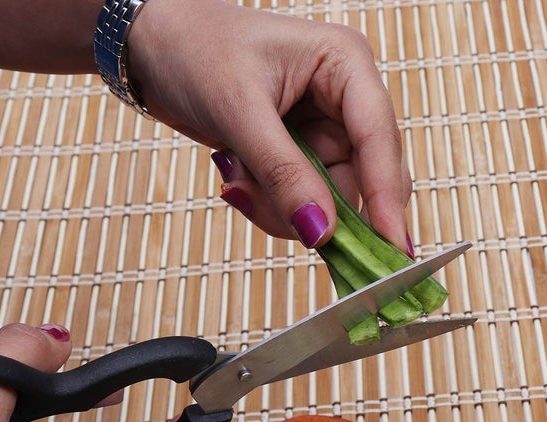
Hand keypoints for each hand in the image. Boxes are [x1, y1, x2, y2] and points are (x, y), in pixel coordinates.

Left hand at [128, 0, 412, 250]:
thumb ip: (284, 175)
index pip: (380, 141)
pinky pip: (299, 203)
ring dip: (278, 205)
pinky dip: (267, 203)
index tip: (393, 247)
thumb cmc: (194, 50)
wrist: (152, 48)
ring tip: (235, 176)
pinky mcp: (298, 156)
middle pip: (359, 181)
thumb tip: (322, 232)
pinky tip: (236, 175)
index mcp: (345, 66)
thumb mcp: (240, 111)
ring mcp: (322, 132)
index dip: (387, 198)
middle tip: (257, 199)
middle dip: (311, 205)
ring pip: (326, 202)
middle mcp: (343, 102)